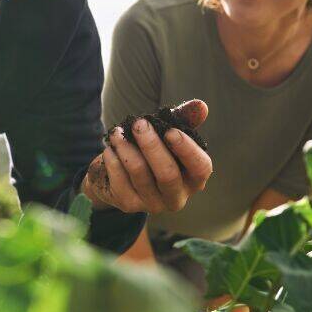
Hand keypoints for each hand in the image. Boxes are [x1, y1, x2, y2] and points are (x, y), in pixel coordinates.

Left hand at [82, 100, 212, 213]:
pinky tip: (110, 149)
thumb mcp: (168, 133)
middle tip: (139, 124)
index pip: (200, 168)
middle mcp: (177, 197)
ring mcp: (153, 204)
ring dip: (126, 148)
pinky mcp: (129, 205)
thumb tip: (201, 106)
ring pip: (140, 174)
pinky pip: (120, 180)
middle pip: (167, 174)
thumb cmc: (151, 150)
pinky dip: (113, 160)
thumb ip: (184, 119)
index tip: (170, 131)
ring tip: (117, 132)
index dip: (187, 150)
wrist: (120, 172)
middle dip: (151, 146)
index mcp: (193, 179)